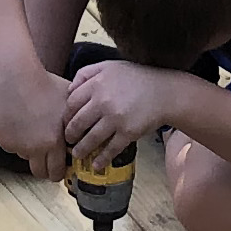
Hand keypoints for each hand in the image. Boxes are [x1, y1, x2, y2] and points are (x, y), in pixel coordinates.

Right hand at [0, 65, 73, 181]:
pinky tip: (19, 121)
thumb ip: (76, 122)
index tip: (59, 168)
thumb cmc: (45, 85)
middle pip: (40, 173)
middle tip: (46, 160)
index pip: (57, 172)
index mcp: (55, 141)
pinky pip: (12, 146)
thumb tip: (84, 134)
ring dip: (30, 150)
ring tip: (33, 130)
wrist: (16, 77)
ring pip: (26, 157)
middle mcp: (36, 148)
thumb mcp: (69, 103)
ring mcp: (18, 145)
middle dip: (45, 169)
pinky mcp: (4, 140)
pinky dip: (16, 140)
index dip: (59, 172)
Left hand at [62, 61, 179, 164]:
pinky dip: (101, 159)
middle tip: (69, 140)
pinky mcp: (128, 132)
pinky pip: (110, 149)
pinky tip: (96, 164)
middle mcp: (103, 101)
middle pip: (77, 123)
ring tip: (77, 154)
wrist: (164, 91)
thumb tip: (69, 90)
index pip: (71, 103)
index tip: (66, 122)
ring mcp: (116, 118)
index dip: (66, 115)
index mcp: (97, 84)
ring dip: (81, 149)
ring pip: (91, 139)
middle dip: (70, 135)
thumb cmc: (136, 78)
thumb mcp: (109, 65)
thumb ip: (86, 73)